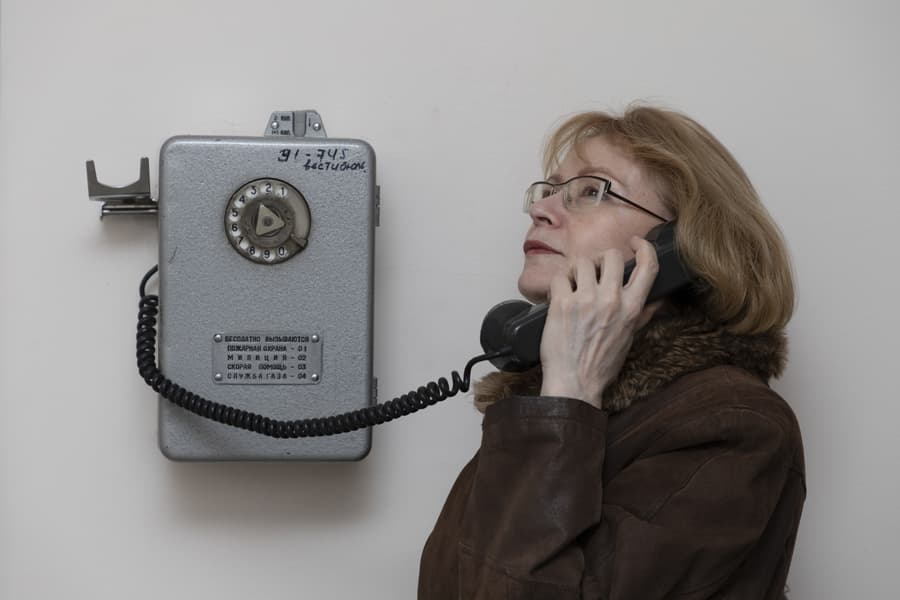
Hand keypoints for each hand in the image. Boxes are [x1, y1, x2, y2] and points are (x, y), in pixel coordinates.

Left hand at [539, 236, 663, 409]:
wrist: (574, 383)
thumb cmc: (601, 365)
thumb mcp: (630, 339)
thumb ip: (643, 315)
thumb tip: (659, 300)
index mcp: (632, 308)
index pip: (648, 266)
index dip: (643, 248)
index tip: (635, 244)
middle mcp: (611, 300)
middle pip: (611, 256)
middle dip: (601, 260)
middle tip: (594, 273)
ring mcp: (585, 300)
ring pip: (583, 262)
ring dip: (577, 271)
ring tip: (574, 286)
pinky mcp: (561, 304)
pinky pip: (560, 277)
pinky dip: (559, 284)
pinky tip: (560, 297)